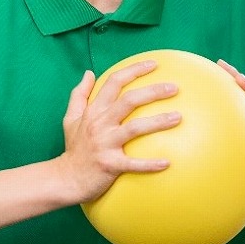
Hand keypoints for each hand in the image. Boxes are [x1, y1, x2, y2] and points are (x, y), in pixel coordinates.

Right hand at [56, 60, 180, 204]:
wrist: (66, 179)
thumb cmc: (74, 149)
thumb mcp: (70, 119)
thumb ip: (78, 95)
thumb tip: (89, 72)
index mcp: (94, 111)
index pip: (114, 82)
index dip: (134, 70)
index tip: (154, 64)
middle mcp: (100, 124)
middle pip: (129, 100)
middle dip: (153, 91)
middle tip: (174, 88)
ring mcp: (105, 144)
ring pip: (135, 128)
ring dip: (158, 122)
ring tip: (178, 117)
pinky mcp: (110, 165)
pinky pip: (133, 164)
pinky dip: (150, 164)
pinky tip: (168, 163)